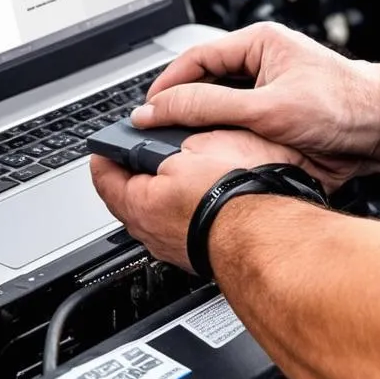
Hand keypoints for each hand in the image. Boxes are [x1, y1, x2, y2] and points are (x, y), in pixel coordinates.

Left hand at [90, 129, 298, 270]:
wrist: (276, 236)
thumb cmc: (237, 192)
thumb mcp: (195, 143)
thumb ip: (167, 135)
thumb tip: (157, 125)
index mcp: (140, 203)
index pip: (103, 176)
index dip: (106, 152)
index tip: (107, 143)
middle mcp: (152, 233)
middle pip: (130, 195)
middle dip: (138, 170)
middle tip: (147, 148)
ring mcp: (177, 247)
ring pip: (160, 212)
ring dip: (167, 189)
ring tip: (186, 166)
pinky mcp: (202, 253)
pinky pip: (186, 224)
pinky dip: (190, 206)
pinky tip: (211, 193)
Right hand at [133, 23, 379, 188]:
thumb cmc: (343, 104)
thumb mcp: (266, 107)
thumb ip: (210, 106)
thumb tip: (162, 107)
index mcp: (257, 43)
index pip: (195, 58)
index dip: (167, 84)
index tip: (146, 109)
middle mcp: (260, 65)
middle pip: (204, 85)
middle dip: (182, 109)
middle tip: (157, 133)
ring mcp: (268, 95)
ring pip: (219, 112)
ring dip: (205, 130)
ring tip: (184, 148)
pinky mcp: (276, 123)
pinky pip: (237, 132)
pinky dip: (225, 145)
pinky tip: (217, 158)